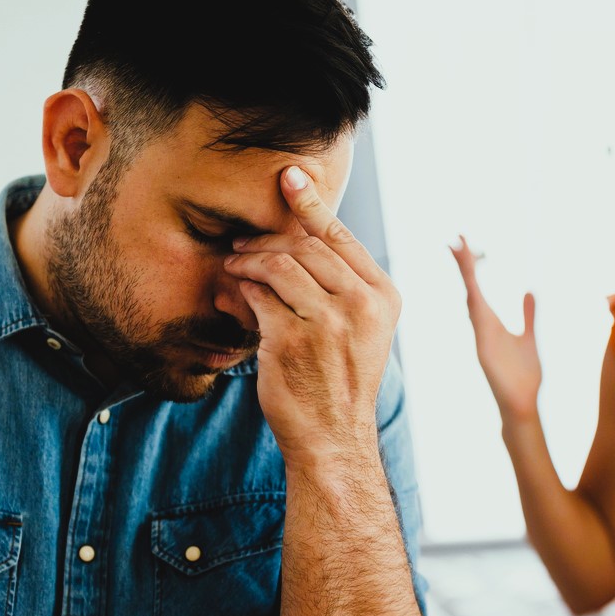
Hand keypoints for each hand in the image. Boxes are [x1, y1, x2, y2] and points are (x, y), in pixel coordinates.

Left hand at [224, 167, 400, 473]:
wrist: (334, 438)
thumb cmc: (340, 381)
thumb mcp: (360, 330)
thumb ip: (341, 286)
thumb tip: (296, 238)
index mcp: (384, 297)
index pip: (341, 237)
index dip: (311, 203)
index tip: (288, 177)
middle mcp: (362, 306)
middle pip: (306, 247)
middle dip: (267, 240)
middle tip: (242, 243)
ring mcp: (328, 323)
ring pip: (278, 266)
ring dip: (248, 261)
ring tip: (233, 266)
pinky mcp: (292, 340)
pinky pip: (257, 296)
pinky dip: (239, 289)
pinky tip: (230, 293)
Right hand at [450, 235, 540, 422]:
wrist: (522, 404)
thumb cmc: (523, 375)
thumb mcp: (529, 337)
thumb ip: (528, 315)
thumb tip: (530, 291)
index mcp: (491, 323)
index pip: (476, 288)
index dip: (471, 266)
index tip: (464, 242)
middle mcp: (483, 327)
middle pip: (469, 290)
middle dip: (464, 266)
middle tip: (456, 240)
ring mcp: (482, 339)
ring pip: (472, 303)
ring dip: (467, 280)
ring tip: (461, 255)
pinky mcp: (485, 353)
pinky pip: (479, 327)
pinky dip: (475, 310)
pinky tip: (473, 294)